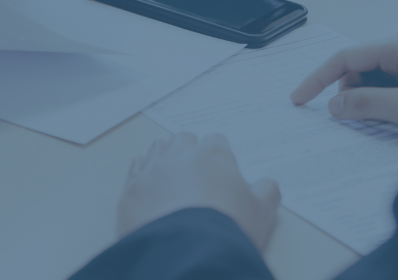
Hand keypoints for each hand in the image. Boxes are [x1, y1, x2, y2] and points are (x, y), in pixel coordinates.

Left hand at [118, 133, 280, 250]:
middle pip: (184, 140)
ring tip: (170, 177)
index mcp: (214, 154)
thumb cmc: (227, 228)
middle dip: (189, 152)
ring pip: (157, 151)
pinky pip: (134, 172)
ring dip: (164, 159)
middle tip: (195, 173)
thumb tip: (267, 185)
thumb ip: (267, 192)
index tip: (219, 171)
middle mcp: (182, 155)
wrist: (187, 256)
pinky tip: (146, 184)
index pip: (216, 141)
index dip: (218, 155)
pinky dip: (140, 175)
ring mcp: (153, 172)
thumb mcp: (262, 211)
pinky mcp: (130, 194)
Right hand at [290, 34, 397, 137]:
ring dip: (365, 100)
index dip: (318, 78)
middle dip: (345, 92)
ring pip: (374, 80)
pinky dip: (381, 103)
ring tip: (374, 122)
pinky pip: (390, 88)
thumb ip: (366, 103)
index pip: (345, 58)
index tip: (298, 98)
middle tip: (342, 119)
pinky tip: (387, 120)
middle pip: (358, 68)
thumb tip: (335, 103)